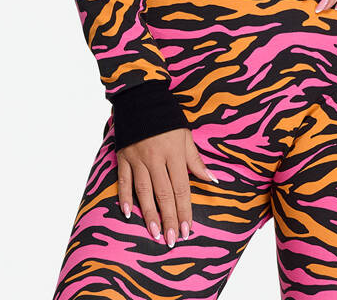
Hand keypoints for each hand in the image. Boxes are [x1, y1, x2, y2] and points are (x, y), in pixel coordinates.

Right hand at [116, 126, 217, 246]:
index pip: (181, 188)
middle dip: (169, 218)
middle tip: (172, 240)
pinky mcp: (123, 156)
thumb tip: (213, 181)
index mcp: (174, 153)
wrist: (141, 98)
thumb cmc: (168, 119)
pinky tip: (129, 213)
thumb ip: (196, 161)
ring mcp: (137, 158)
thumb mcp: (186, 136)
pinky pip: (123, 180)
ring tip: (155, 233)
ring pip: (144, 191)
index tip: (188, 230)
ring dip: (149, 214)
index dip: (185, 210)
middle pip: (163, 193)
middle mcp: (155, 158)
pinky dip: (125, 197)